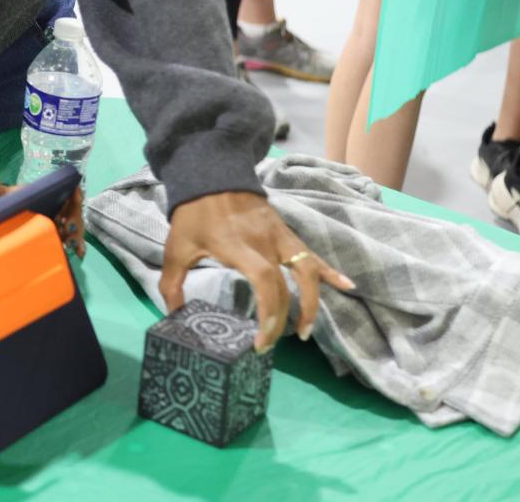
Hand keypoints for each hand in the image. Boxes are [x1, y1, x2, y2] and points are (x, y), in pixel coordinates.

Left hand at [0, 172, 86, 257]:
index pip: (66, 190)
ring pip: (74, 227)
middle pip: (73, 211)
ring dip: (76, 235)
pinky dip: (77, 247)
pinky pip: (70, 241)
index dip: (74, 193)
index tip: (74, 197)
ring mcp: (57, 224)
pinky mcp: (56, 237)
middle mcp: (55, 207)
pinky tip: (78, 253)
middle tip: (66, 228)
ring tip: (70, 244)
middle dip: (74, 219)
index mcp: (45, 194)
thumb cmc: (1, 205)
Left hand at [160, 191, 354, 351]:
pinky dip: (330, 271)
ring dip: (312, 302)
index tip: (261, 340)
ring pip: (308, 271)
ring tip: (305, 329)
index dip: (270, 314)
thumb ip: (172, 284)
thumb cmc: (193, 214)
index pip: (266, 282)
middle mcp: (266, 242)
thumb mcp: (175, 248)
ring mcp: (280, 236)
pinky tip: (347, 286)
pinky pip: (312, 254)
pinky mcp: (286, 232)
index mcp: (239, 246)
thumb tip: (175, 315)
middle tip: (271, 344)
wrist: (211, 174)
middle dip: (283, 320)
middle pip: (287, 286)